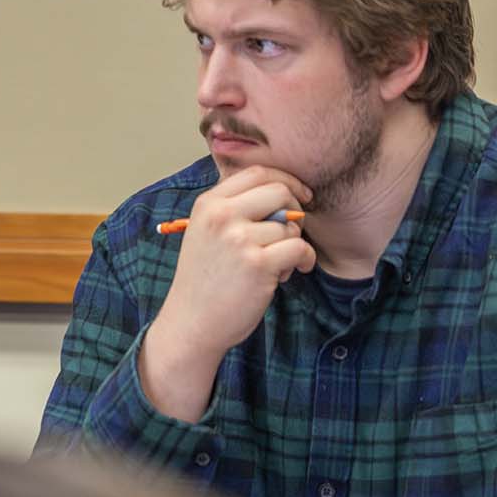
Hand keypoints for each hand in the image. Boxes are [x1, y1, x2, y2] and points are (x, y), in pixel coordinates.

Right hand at [142, 166, 315, 420]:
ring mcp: (239, 239)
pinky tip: (295, 271)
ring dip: (292, 244)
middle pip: (279, 191)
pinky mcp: (258, 264)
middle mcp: (221, 216)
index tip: (299, 196)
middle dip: (295, 209)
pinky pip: (300, 247)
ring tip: (275, 265)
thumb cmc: (204, 280)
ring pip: (291, 224)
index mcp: (207, 204)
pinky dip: (305, 260)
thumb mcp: (205, 233)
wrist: (191, 323)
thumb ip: (233, 209)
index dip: (286, 180)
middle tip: (292, 231)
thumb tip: (282, 191)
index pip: (257, 173)